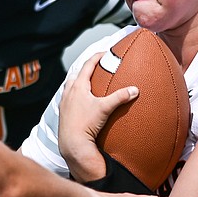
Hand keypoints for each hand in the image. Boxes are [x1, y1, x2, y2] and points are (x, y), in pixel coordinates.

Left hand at [58, 53, 137, 181]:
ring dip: (78, 82)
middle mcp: (68, 92)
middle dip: (86, 69)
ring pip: (70, 86)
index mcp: (77, 86)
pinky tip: (81, 103)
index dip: (97, 57)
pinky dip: (75, 96)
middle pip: (76, 74)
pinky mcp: (63, 113)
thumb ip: (120, 97)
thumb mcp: (105, 108)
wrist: (72, 143)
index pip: (87, 65)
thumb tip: (135, 90)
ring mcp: (64, 103)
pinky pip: (68, 99)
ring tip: (88, 84)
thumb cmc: (85, 124)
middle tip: (96, 68)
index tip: (105, 53)